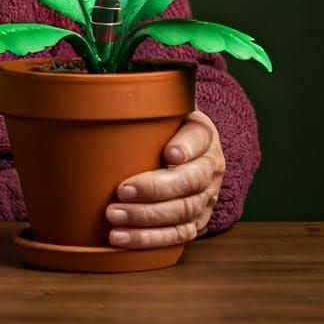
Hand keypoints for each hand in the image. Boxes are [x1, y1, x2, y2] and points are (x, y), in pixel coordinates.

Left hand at [105, 109, 224, 248]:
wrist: (188, 148)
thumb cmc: (166, 125)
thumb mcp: (164, 106)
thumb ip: (146, 99)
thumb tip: (112, 83)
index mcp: (203, 134)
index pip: (199, 139)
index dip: (186, 148)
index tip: (169, 154)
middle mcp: (211, 168)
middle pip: (189, 184)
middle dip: (154, 191)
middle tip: (121, 192)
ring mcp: (206, 197)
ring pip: (183, 214)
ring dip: (147, 220)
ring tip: (115, 219)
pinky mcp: (196, 220)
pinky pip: (179, 236)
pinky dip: (150, 239)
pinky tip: (124, 239)